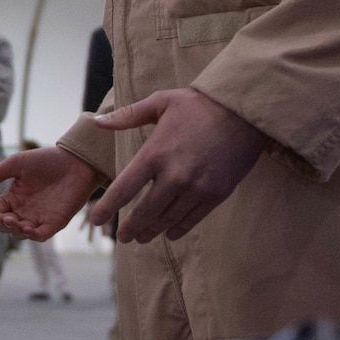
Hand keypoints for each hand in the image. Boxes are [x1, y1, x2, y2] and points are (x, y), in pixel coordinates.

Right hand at [0, 146, 100, 240]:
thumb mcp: (17, 164)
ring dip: (14, 229)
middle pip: (6, 225)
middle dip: (0, 222)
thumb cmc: (47, 160)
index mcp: (14, 197)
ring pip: (20, 233)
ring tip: (11, 219)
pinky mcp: (55, 223)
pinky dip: (33, 235)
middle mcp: (24, 210)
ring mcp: (40, 218)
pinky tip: (27, 228)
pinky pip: (41, 235)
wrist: (76, 160)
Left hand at [84, 87, 269, 243]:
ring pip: (167, 220)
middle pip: (144, 213)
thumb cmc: (198, 104)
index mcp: (155, 154)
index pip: (123, 190)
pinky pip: (192, 219)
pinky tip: (169, 233)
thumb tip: (97, 122)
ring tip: (141, 237)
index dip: (106, 208)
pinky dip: (178, 229)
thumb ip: (127, 116)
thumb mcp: (160, 102)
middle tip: (121, 237)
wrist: (243, 111)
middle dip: (130, 228)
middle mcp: (174, 176)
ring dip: (152, 231)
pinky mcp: (216, 194)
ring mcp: (197, 188)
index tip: (95, 219)